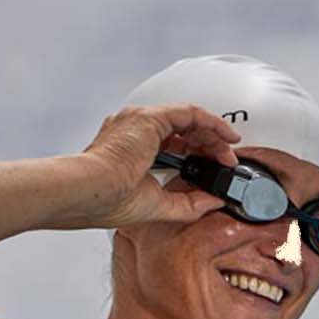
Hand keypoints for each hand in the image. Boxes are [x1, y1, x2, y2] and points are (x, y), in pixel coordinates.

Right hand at [77, 103, 242, 227]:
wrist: (90, 192)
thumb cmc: (107, 200)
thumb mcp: (158, 205)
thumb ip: (187, 203)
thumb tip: (213, 201)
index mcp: (131, 148)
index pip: (171, 144)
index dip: (196, 155)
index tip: (212, 168)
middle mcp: (134, 130)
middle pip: (182, 130)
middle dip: (208, 145)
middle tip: (226, 161)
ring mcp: (141, 121)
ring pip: (188, 120)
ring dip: (213, 135)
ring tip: (229, 152)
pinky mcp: (151, 118)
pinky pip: (190, 113)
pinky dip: (211, 123)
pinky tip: (226, 135)